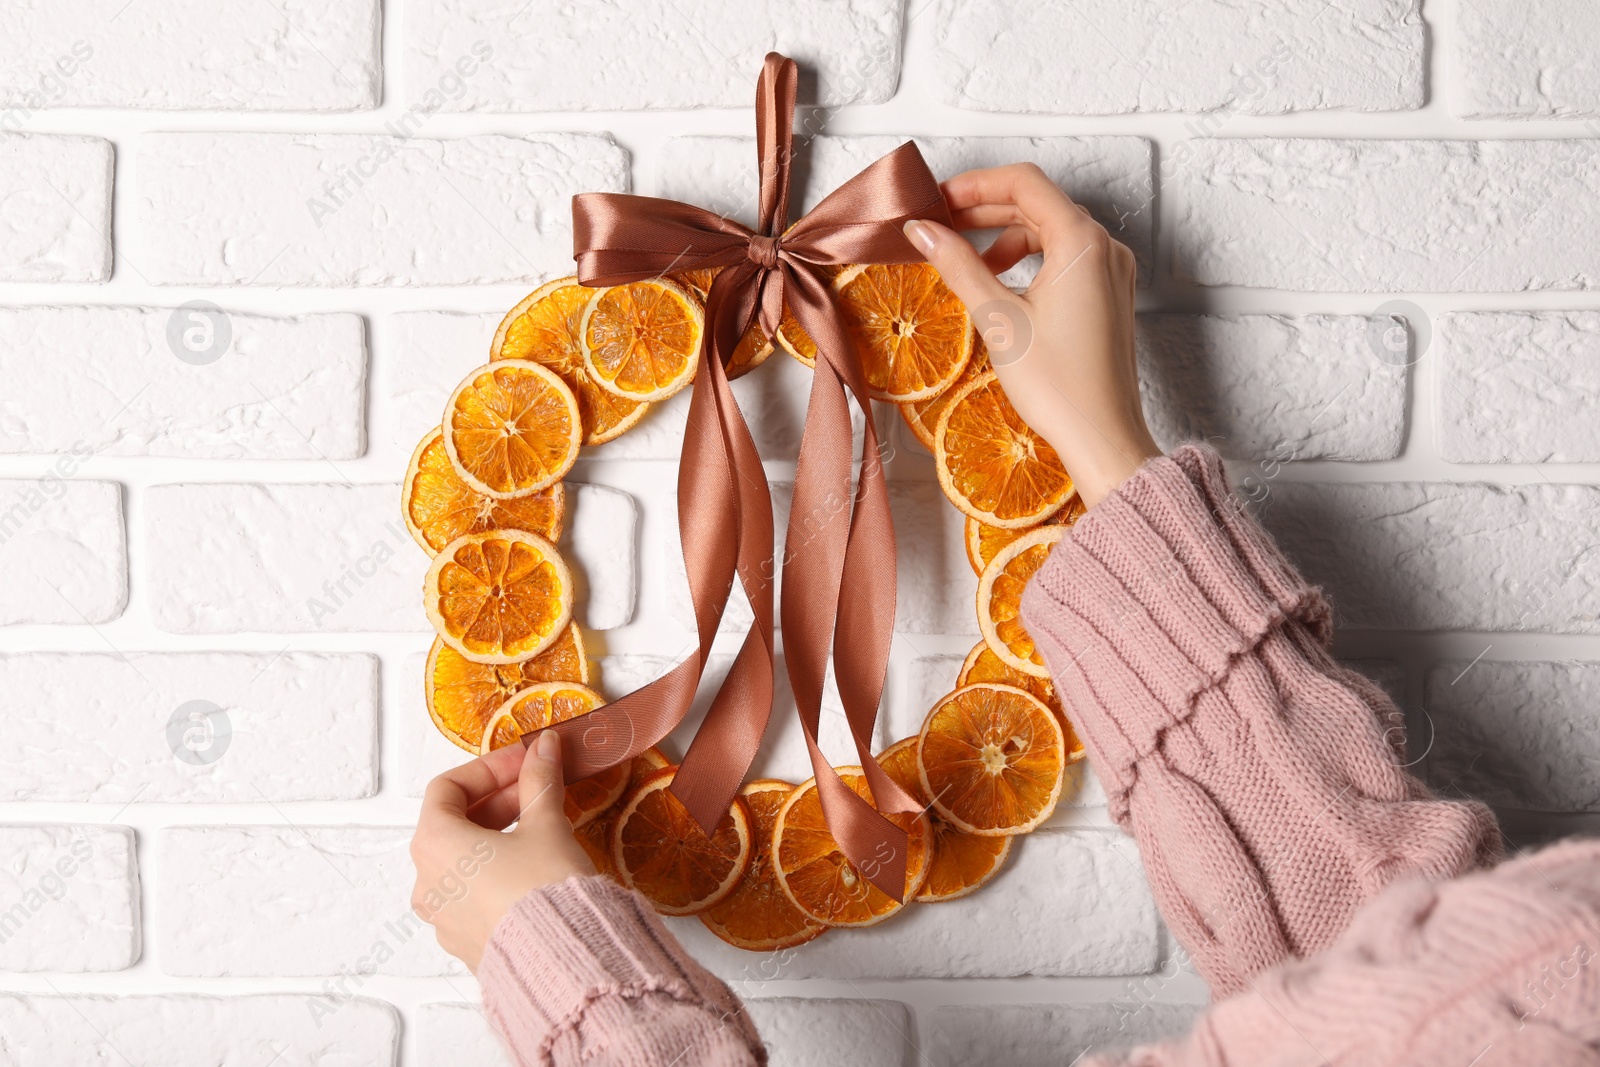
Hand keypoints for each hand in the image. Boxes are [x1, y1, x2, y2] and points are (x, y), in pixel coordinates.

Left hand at [410, 731, 594, 970]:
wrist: (563, 961)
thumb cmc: (544, 890)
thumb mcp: (546, 825)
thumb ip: (540, 781)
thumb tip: (544, 747)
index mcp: (434, 845)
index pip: (448, 788)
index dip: (489, 767)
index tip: (525, 761)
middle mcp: (428, 882)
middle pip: (453, 822)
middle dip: (498, 799)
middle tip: (539, 787)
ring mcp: (443, 916)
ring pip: (463, 860)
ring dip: (497, 834)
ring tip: (541, 825)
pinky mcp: (465, 941)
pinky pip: (473, 892)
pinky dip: (496, 868)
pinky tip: (534, 865)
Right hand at [903, 163, 1161, 508]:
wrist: (1103, 436)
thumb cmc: (1058, 384)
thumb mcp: (999, 318)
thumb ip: (959, 266)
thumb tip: (924, 232)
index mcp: (1081, 242)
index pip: (1023, 183)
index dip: (974, 184)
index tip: (937, 201)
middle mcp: (1104, 247)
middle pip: (1038, 203)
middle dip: (985, 209)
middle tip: (940, 225)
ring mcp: (1112, 270)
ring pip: (1052, 230)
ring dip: (1006, 236)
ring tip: (968, 261)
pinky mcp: (1110, 294)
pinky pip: (1067, 256)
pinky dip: (1031, 258)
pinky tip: (1002, 283)